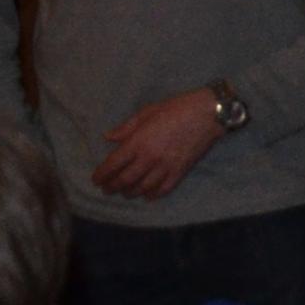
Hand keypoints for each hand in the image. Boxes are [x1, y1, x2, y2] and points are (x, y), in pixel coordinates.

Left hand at [93, 91, 224, 199]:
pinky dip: (153, 194)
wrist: (207, 113)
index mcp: (138, 142)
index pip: (113, 164)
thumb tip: (109, 137)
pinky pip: (164, 188)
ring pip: (143, 187)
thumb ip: (126, 128)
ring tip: (125, 193)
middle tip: (107, 189)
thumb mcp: (147, 112)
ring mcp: (166, 166)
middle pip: (125, 179)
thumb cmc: (176, 108)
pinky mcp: (180, 171)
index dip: (102, 175)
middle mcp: (149, 157)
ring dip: (130, 192)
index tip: (96, 180)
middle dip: (112, 187)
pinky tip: (147, 195)